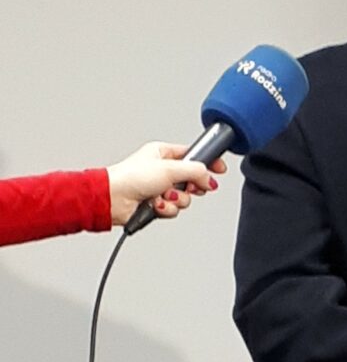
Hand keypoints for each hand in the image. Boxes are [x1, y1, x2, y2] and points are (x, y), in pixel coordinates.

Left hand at [106, 142, 226, 225]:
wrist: (111, 199)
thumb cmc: (131, 177)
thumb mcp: (171, 168)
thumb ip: (197, 171)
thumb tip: (209, 178)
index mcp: (163, 153)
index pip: (193, 156)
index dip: (208, 163)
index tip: (219, 169)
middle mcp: (162, 170)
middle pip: (191, 179)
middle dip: (190, 186)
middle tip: (188, 187)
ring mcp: (158, 187)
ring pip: (184, 196)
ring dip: (176, 199)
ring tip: (163, 196)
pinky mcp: (155, 204)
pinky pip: (172, 208)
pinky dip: (166, 208)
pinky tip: (155, 204)